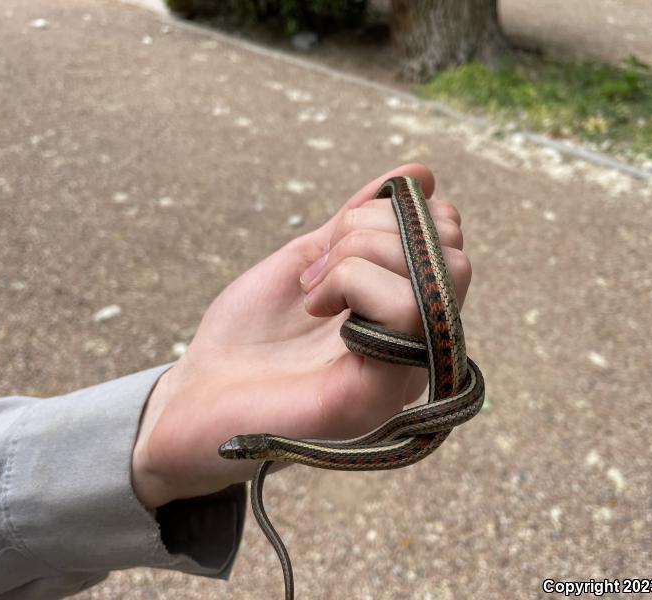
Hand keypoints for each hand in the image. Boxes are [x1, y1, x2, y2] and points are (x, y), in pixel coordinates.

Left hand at [131, 163, 471, 507]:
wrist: (196, 398)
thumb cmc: (251, 335)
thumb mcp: (311, 257)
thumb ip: (361, 222)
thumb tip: (421, 174)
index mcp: (406, 310)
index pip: (450, 239)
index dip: (399, 213)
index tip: (335, 236)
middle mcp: (418, 342)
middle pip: (455, 253)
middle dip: (376, 231)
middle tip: (320, 264)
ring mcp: (406, 370)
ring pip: (441, 276)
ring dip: (359, 256)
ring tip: (313, 289)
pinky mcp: (381, 393)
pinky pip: (408, 312)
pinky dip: (352, 283)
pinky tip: (315, 305)